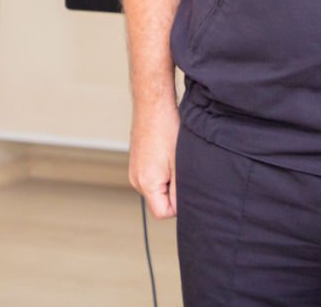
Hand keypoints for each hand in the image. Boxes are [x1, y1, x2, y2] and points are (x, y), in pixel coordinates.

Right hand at [129, 98, 179, 218]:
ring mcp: (134, 171)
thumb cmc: (167, 130)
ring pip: (156, 189)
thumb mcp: (180, 164)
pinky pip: (151, 177)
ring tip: (174, 160)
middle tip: (181, 170)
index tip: (186, 187)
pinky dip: (162, 171)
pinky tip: (168, 155)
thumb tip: (182, 207)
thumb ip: (180, 190)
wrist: (153, 107)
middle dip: (173, 192)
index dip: (178, 205)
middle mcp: (136, 180)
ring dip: (168, 180)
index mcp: (146, 184)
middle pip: (159, 202)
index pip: (162, 213)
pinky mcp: (136, 162)